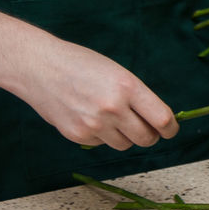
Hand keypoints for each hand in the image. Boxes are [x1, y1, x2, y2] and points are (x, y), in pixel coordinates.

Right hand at [0, 12, 178, 149]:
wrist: (38, 66)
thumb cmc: (82, 65)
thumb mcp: (118, 73)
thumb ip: (138, 97)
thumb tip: (159, 122)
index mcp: (127, 87)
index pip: (162, 119)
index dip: (170, 129)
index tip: (170, 130)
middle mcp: (112, 107)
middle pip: (146, 138)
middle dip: (150, 135)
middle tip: (145, 128)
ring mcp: (94, 124)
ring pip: (125, 144)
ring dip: (125, 136)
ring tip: (113, 118)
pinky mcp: (77, 135)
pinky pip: (102, 144)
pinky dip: (102, 136)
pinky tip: (90, 117)